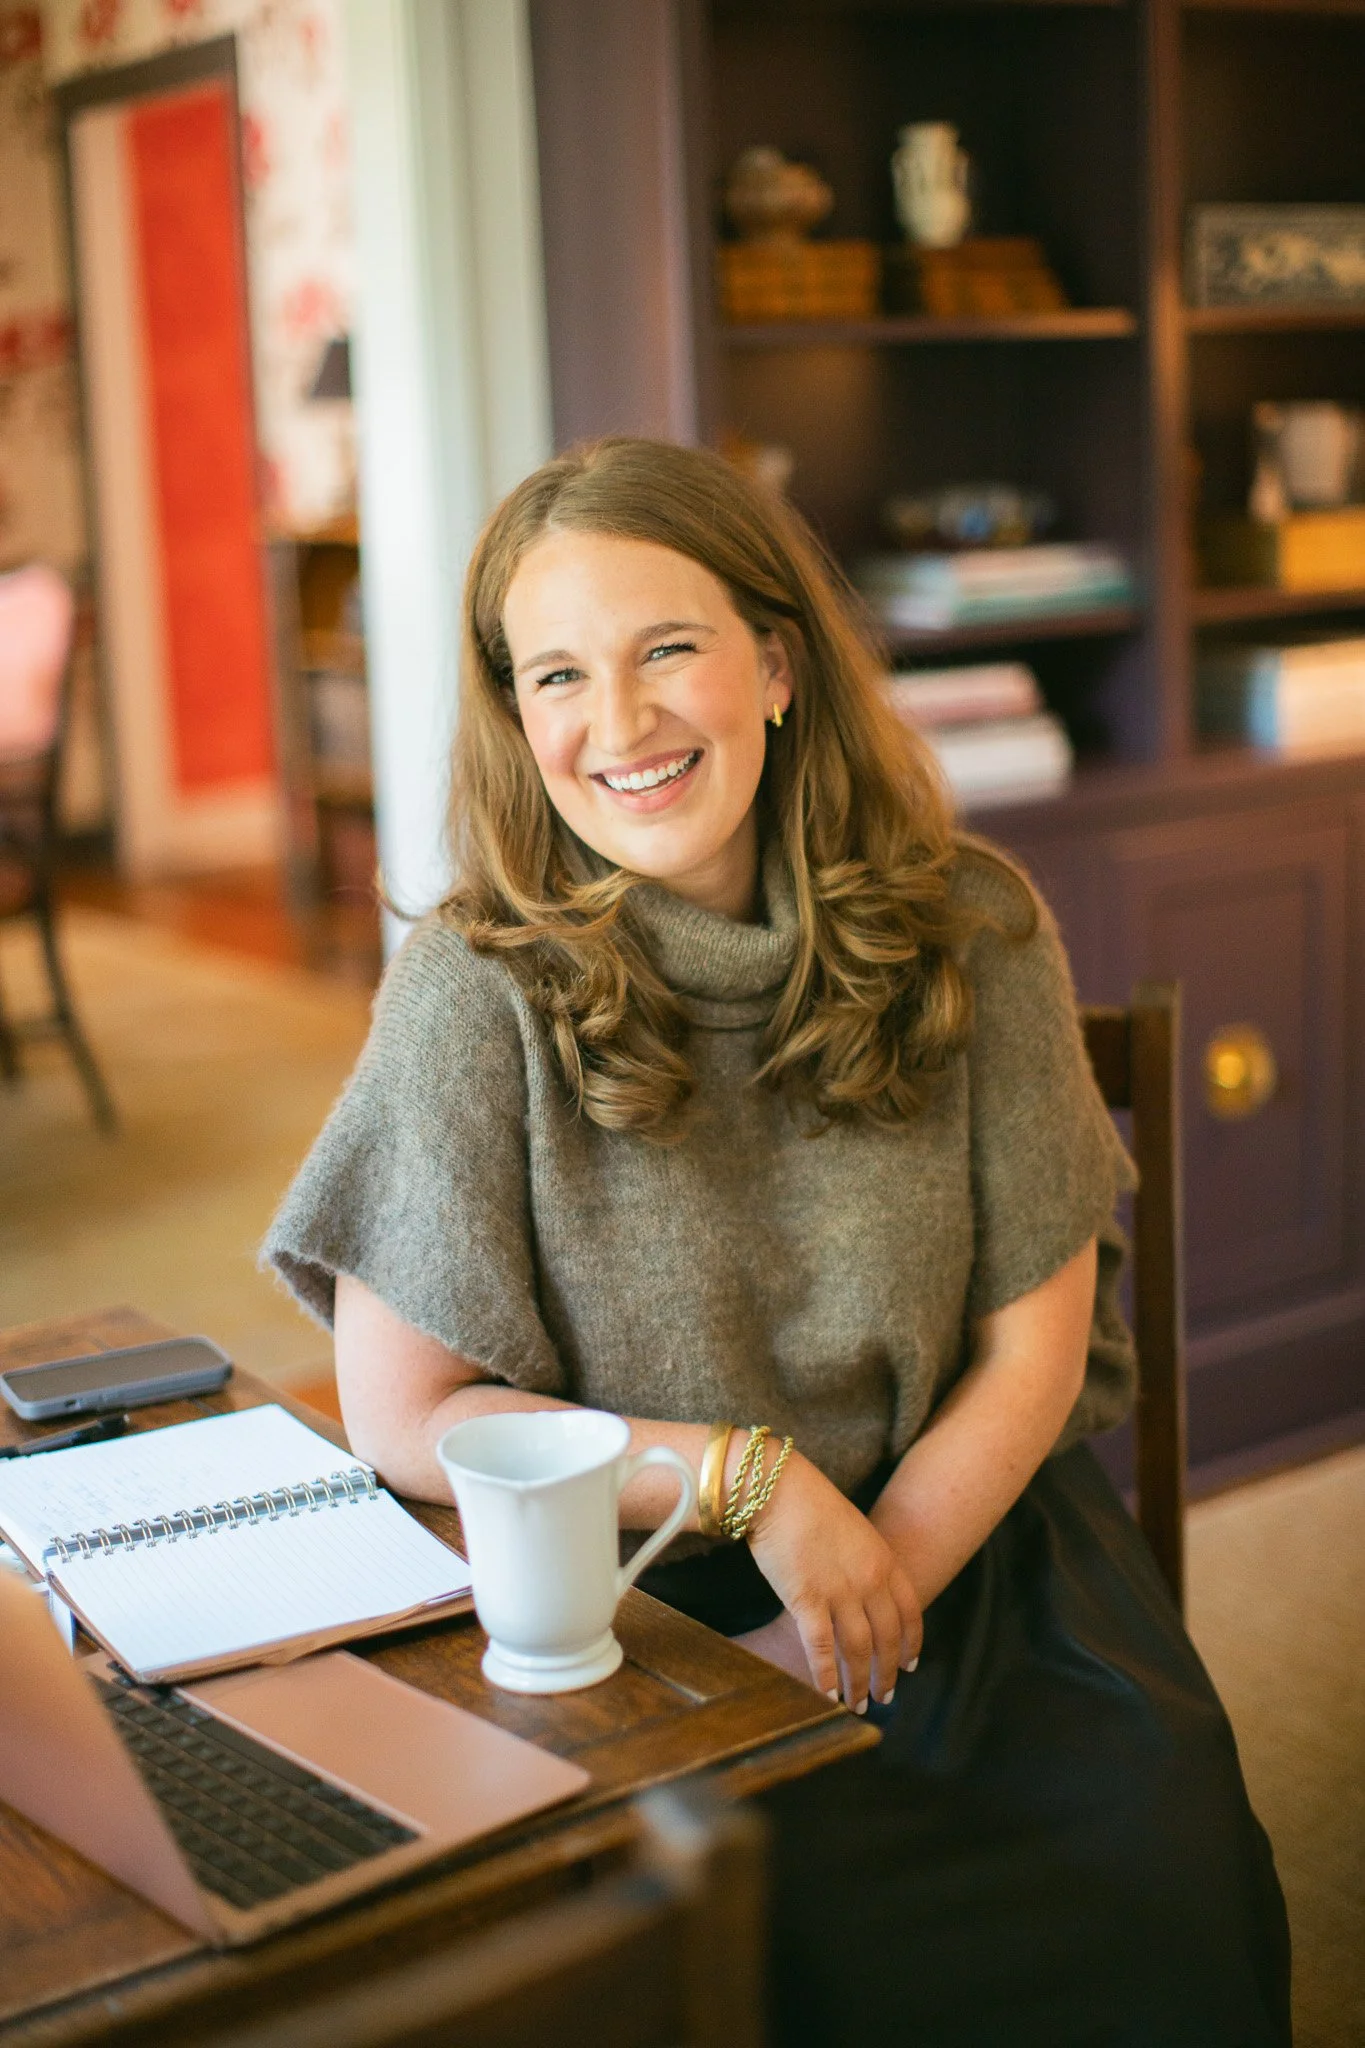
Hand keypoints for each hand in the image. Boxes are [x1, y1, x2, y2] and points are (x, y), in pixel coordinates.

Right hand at [744, 1451, 921, 1712]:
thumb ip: (865, 1560)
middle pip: (887, 1637)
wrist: (776, 1487)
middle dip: (888, 1672)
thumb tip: (863, 1588)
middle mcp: (869, 1579)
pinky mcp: (806, 1599)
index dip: (911, 1642)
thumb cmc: (808, 1503)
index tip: (911, 1664)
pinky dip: (827, 1676)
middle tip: (886, 1696)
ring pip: (858, 1650)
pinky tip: (828, 1695)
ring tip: (858, 1704)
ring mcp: (840, 1591)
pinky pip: (821, 1648)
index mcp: (884, 1559)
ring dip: (860, 1682)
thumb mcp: (852, 1529)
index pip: (910, 1611)